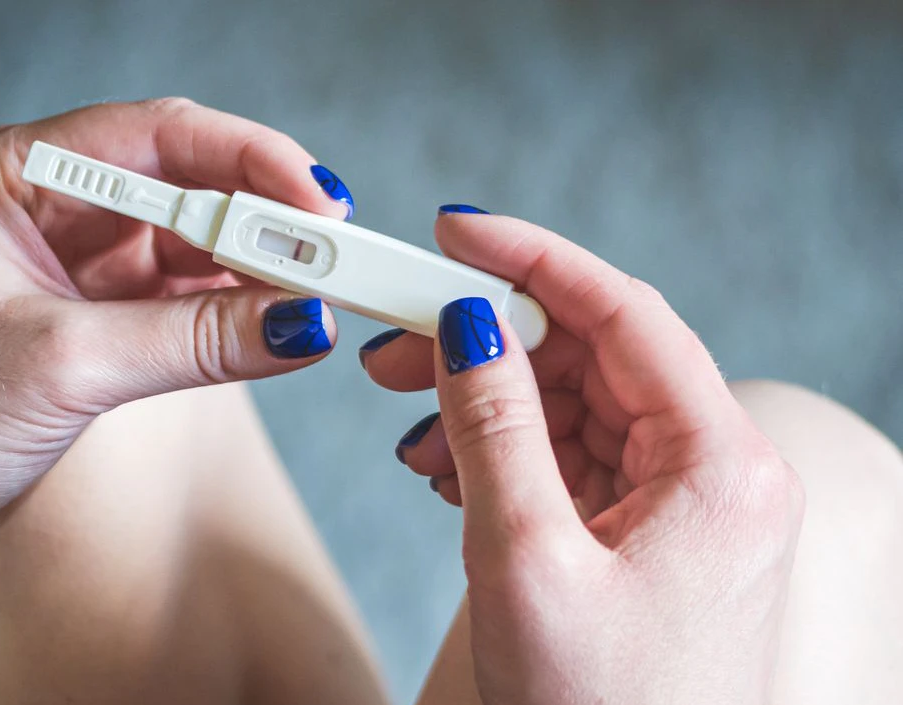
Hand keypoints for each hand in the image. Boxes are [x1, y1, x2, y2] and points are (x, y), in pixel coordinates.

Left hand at [0, 98, 351, 517]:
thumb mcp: (61, 366)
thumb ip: (189, 341)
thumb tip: (302, 323)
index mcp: (18, 175)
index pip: (157, 137)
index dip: (249, 161)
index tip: (318, 205)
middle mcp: (56, 204)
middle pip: (190, 184)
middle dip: (267, 216)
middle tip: (339, 255)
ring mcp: (82, 259)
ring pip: (198, 240)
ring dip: (261, 266)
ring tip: (323, 291)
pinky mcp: (103, 312)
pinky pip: (188, 294)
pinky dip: (237, 308)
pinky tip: (278, 319)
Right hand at [360, 212, 803, 702]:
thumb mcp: (526, 562)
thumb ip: (494, 429)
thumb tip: (468, 326)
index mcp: (719, 466)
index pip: (625, 315)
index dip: (534, 260)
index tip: (455, 231)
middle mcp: (715, 471)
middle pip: (595, 354)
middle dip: (491, 338)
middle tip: (398, 336)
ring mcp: (681, 503)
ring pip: (575, 402)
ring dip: (488, 396)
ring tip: (411, 418)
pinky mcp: (645, 532)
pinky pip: (570, 455)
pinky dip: (504, 447)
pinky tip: (447, 463)